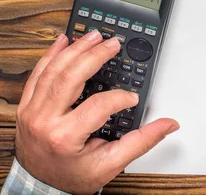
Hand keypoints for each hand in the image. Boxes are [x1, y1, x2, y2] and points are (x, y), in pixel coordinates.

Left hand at [16, 30, 178, 193]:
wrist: (41, 186)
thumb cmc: (73, 176)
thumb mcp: (111, 164)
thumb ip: (141, 142)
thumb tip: (167, 125)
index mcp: (65, 137)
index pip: (98, 105)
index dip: (120, 97)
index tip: (132, 97)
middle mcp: (44, 121)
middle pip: (69, 77)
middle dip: (94, 55)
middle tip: (112, 43)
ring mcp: (32, 112)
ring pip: (52, 71)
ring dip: (74, 50)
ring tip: (93, 37)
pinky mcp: (27, 106)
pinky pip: (36, 74)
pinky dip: (50, 55)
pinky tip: (63, 42)